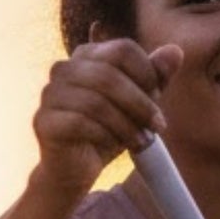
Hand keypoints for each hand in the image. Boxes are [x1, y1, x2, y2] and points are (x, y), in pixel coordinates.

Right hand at [30, 33, 182, 198]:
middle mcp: (63, 68)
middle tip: (158, 125)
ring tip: (142, 141)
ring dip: (127, 124)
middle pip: (109, 74)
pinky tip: (117, 146)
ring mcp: (49, 94)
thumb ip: (154, 77)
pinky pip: (80, 123)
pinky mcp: (43, 121)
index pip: (123, 49)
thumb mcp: (137, 103)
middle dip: (140, 103)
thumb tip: (176, 51)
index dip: (147, 73)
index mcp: (86, 55)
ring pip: (96, 101)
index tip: (158, 98)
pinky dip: (106, 136)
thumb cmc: (107, 130)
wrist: (76, 169)